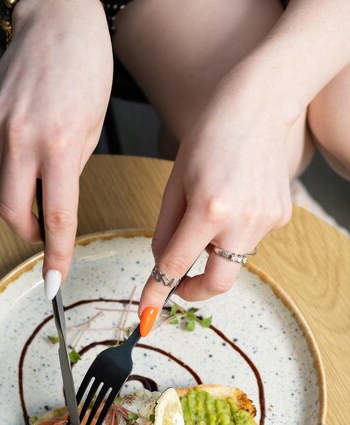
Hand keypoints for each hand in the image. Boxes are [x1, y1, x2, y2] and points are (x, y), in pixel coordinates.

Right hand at [0, 0, 112, 292]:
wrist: (58, 21)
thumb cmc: (87, 71)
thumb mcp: (94, 130)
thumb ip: (70, 171)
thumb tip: (51, 203)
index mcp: (62, 145)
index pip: (57, 218)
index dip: (56, 256)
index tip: (54, 283)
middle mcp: (22, 138)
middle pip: (13, 212)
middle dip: (28, 232)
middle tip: (43, 231)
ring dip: (15, 198)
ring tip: (36, 178)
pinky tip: (16, 158)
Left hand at [138, 66, 292, 322]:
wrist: (259, 105)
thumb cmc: (210, 136)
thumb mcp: (176, 181)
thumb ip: (166, 229)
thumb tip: (162, 264)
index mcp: (209, 208)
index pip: (176, 265)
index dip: (157, 293)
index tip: (146, 316)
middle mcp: (242, 220)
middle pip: (217, 284)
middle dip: (193, 291)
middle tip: (179, 285)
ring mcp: (266, 220)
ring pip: (233, 260)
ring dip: (215, 251)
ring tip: (213, 211)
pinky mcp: (281, 217)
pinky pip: (250, 240)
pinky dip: (235, 232)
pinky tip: (236, 199)